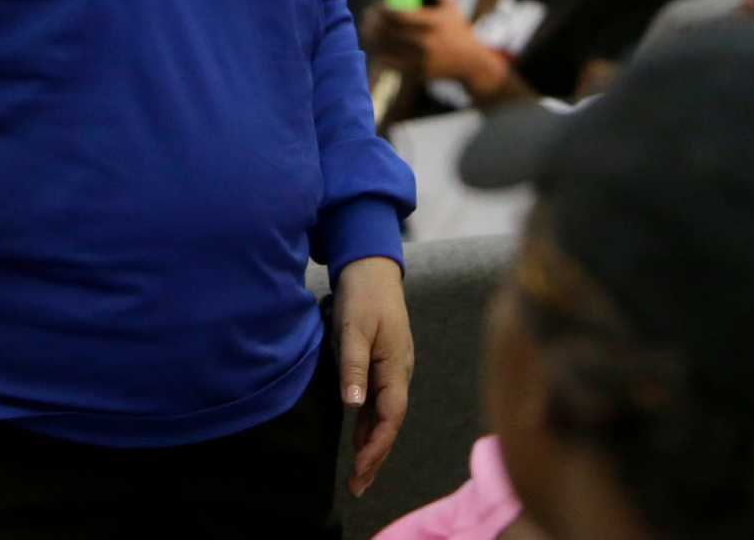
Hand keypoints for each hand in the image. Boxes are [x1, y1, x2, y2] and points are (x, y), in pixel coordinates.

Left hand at [334, 256, 411, 496]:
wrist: (372, 266)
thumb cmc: (364, 294)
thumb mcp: (354, 328)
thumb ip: (354, 366)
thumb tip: (353, 405)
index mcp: (396, 367)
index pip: (391, 416)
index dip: (377, 445)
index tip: (359, 469)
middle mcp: (399, 372)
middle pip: (390, 423)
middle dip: (375, 456)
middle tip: (357, 486)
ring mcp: (393, 369)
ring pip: (385, 415)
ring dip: (373, 444)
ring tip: (358, 474)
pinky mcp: (383, 364)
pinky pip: (379, 402)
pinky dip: (370, 424)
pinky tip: (359, 437)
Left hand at [365, 1, 518, 104]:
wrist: (470, 62)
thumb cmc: (456, 30)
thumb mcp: (450, 8)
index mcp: (432, 23)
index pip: (399, 14)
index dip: (383, 8)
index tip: (377, 3)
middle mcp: (425, 42)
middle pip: (388, 31)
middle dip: (374, 21)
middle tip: (368, 15)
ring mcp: (420, 60)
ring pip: (386, 48)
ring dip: (373, 37)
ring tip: (368, 28)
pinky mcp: (416, 73)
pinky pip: (390, 63)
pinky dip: (381, 53)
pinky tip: (377, 46)